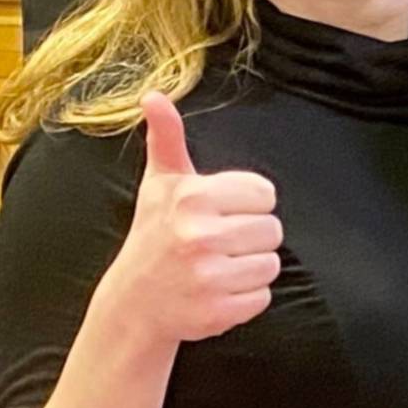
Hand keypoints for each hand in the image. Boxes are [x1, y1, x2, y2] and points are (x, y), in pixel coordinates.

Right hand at [102, 93, 282, 344]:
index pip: (264, 194)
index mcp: (192, 197)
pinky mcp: (218, 311)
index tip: (222, 213)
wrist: (135, 301)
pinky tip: (218, 291)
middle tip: (220, 243)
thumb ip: (167, 138)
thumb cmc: (154, 235)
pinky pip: (262, 297)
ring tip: (219, 266)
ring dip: (251, 268)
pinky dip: (246, 298)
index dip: (248, 204)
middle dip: (252, 237)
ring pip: (271, 264)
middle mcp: (199, 235)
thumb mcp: (160, 183)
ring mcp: (208, 276)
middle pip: (272, 230)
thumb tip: (153, 96)